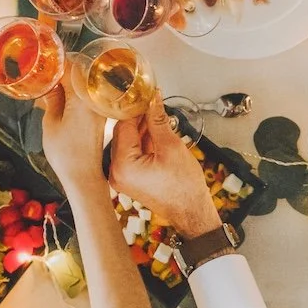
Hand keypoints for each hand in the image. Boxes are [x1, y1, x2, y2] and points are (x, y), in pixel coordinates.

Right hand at [41, 73, 105, 194]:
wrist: (83, 175)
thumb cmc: (66, 154)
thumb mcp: (50, 123)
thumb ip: (51, 99)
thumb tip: (50, 86)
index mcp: (81, 98)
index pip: (71, 67)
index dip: (56, 62)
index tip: (45, 60)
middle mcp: (94, 100)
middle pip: (80, 73)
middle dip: (62, 71)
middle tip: (45, 72)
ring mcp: (99, 108)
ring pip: (84, 85)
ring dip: (69, 83)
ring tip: (51, 86)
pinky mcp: (99, 117)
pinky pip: (87, 98)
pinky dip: (75, 95)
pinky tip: (61, 99)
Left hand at [110, 95, 219, 238]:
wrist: (191, 212)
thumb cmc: (184, 188)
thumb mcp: (172, 147)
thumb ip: (158, 120)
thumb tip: (153, 99)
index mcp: (123, 165)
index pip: (123, 126)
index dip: (135, 108)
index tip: (145, 94)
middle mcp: (116, 172)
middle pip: (123, 133)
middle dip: (138, 117)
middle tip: (152, 102)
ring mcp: (121, 177)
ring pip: (127, 142)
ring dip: (141, 129)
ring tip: (157, 115)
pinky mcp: (129, 179)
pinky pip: (132, 153)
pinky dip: (142, 142)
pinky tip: (155, 131)